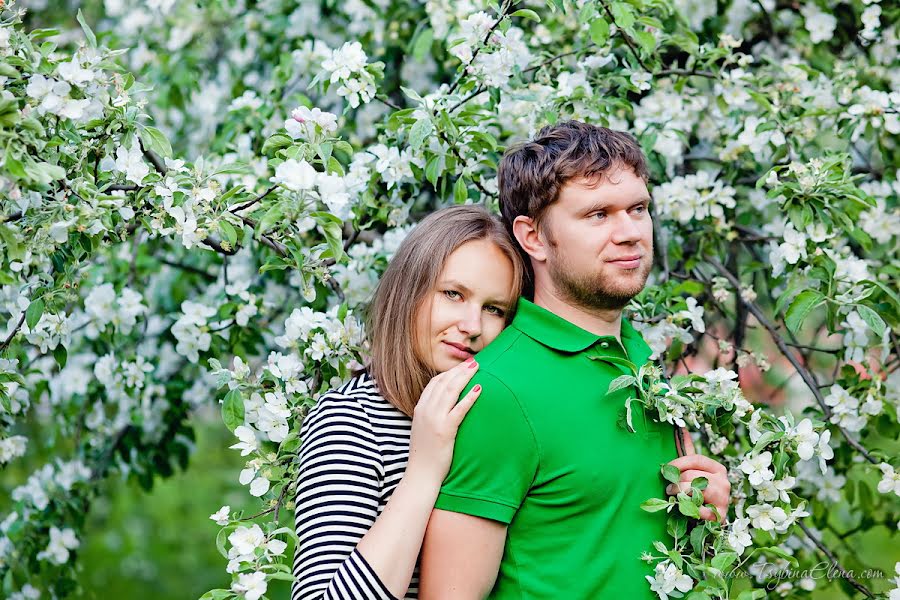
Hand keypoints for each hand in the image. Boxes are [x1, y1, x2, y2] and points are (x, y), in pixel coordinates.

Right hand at [406, 357, 481, 484]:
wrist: (420, 474)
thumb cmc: (425, 454)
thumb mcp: (423, 429)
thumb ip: (431, 415)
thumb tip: (445, 406)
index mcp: (420, 408)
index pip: (435, 383)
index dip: (449, 372)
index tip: (462, 366)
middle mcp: (425, 410)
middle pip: (444, 382)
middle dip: (459, 370)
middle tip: (474, 361)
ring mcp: (434, 419)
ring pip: (451, 391)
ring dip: (465, 377)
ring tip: (478, 368)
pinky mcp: (444, 430)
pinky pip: (459, 409)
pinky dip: (469, 397)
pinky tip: (479, 390)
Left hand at [666, 428, 730, 522]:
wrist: (712, 517)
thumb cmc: (700, 490)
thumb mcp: (695, 470)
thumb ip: (688, 451)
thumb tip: (681, 428)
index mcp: (718, 468)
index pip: (696, 459)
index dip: (678, 463)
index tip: (666, 469)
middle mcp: (724, 482)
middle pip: (693, 475)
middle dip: (676, 481)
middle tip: (669, 488)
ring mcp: (724, 499)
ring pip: (696, 490)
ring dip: (680, 493)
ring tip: (674, 496)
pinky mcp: (721, 515)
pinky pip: (701, 510)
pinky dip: (691, 510)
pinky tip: (688, 510)